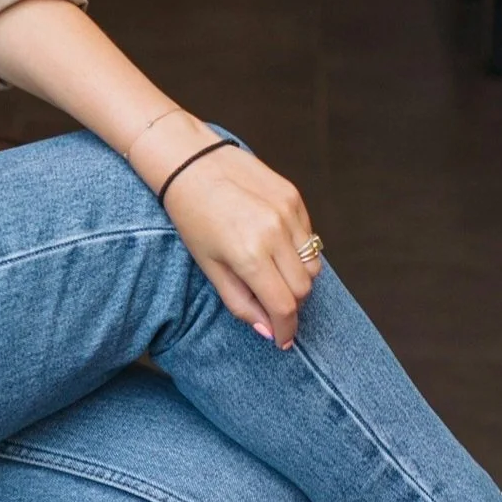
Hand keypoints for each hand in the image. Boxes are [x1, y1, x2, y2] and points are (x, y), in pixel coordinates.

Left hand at [159, 143, 321, 347]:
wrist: (188, 161)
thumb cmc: (191, 216)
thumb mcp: (208, 265)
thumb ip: (240, 301)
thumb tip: (268, 331)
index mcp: (249, 255)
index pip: (285, 306)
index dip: (286, 328)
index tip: (283, 339)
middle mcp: (274, 234)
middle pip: (304, 288)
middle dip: (291, 303)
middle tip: (271, 302)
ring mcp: (287, 212)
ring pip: (313, 264)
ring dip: (297, 276)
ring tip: (270, 270)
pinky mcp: (293, 195)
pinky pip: (309, 235)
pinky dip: (298, 248)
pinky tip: (272, 241)